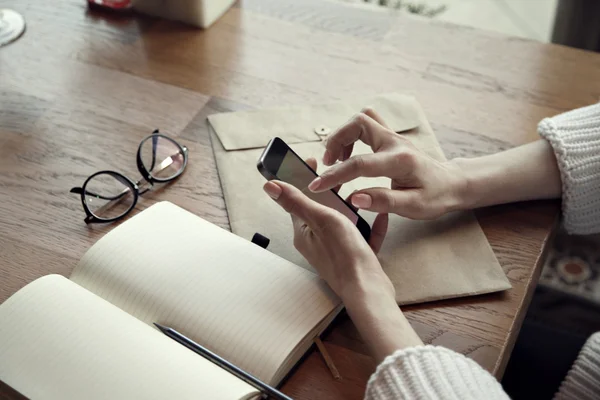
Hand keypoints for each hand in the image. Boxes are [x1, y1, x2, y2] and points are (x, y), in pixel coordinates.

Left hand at [263, 166, 422, 360]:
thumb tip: (270, 186)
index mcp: (304, 233)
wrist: (369, 290)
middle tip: (341, 175)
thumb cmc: (344, 256)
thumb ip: (297, 201)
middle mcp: (317, 242)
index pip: (298, 200)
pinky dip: (371, 226)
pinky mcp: (354, 257)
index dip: (303, 179)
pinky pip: (363, 236)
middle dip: (331, 192)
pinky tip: (381, 216)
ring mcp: (336, 250)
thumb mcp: (320, 220)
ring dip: (352, 208)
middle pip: (321, 210)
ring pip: (343, 223)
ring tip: (362, 195)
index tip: (312, 162)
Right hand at [307, 108, 466, 219]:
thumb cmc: (434, 197)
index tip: (317, 186)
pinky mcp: (390, 137)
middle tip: (328, 163)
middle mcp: (395, 142)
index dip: (335, 175)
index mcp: (400, 161)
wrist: (451, 183)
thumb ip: (383, 202)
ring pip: (362, 118)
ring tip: (336, 159)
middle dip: (337, 140)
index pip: (360, 164)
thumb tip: (354, 199)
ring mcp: (393, 136)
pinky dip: (352, 134)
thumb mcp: (413, 207)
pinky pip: (367, 123)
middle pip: (359, 123)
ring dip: (343, 134)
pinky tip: (349, 154)